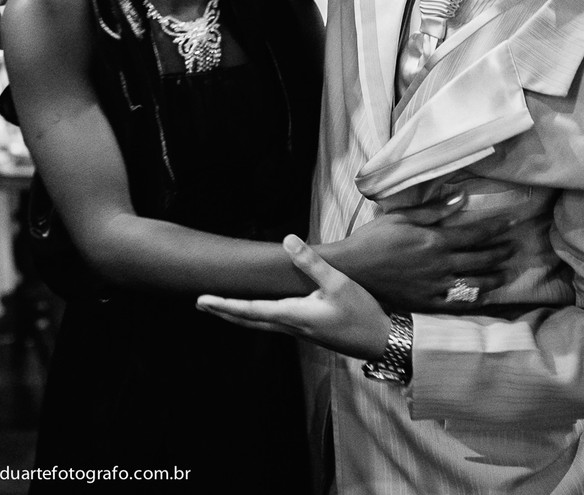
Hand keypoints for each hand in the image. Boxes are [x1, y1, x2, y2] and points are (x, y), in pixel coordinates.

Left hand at [198, 235, 391, 359]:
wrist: (383, 343)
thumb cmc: (362, 314)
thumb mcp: (338, 283)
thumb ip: (311, 262)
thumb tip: (287, 239)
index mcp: (292, 315)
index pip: (249, 309)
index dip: (224, 304)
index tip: (203, 300)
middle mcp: (291, 327)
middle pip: (248, 320)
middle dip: (224, 311)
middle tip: (200, 303)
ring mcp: (299, 332)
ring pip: (260, 324)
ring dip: (238, 315)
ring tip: (221, 307)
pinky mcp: (308, 333)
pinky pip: (273, 324)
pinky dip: (256, 317)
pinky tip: (257, 312)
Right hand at [335, 193, 518, 311]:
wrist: (351, 271)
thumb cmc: (372, 239)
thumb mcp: (399, 218)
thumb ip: (432, 210)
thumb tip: (461, 198)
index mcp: (434, 240)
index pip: (475, 233)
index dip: (497, 227)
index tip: (513, 222)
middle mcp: (441, 264)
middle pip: (481, 258)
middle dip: (501, 252)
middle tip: (514, 247)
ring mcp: (436, 286)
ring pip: (476, 283)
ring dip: (495, 277)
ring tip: (506, 273)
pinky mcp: (427, 302)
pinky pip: (458, 303)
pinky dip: (474, 299)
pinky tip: (483, 295)